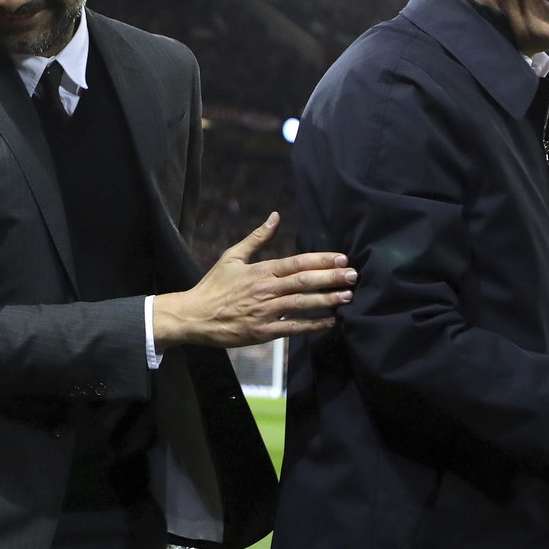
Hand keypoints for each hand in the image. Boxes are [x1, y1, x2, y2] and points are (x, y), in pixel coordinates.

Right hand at [152, 212, 355, 350]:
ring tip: (348, 296)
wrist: (195, 316)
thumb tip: (275, 216)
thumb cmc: (214, 286)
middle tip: (353, 275)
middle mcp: (266, 290)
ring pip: (302, 304)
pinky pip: (293, 328)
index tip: (342, 258)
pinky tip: (331, 321)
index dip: (321, 260)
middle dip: (332, 278)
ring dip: (327, 300)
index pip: (297, 263)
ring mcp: (265, 312)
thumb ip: (257, 238)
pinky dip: (313, 325)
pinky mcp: (263, 332)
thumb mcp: (232, 257)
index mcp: (261, 271)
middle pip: (304, 282)